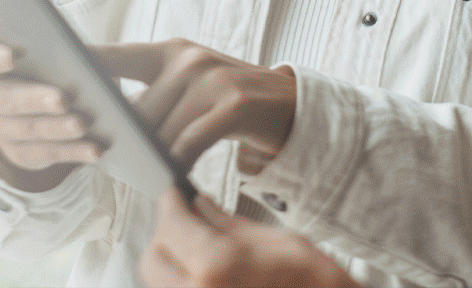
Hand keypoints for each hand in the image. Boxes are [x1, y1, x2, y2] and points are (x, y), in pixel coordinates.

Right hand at [0, 39, 102, 190]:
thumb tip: (87, 57)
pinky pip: (43, 153)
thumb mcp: (61, 49)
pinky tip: (94, 149)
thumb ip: (69, 48)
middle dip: (34, 99)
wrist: (47, 97)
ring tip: (82, 125)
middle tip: (62, 100)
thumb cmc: (52, 61)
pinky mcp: (16, 151)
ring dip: (55, 128)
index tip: (11, 56)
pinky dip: (72, 151)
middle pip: (2, 99)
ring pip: (24, 129)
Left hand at [95, 39, 296, 171]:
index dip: (80, 66)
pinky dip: (177, 164)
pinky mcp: (232, 105)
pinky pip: (189, 144)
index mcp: (169, 51)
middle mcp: (187, 58)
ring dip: (148, 157)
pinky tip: (171, 175)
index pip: (113, 55)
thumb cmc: (226, 98)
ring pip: (159, 130)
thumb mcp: (188, 82)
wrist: (288, 104)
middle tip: (102, 156)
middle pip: (134, 109)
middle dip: (118, 137)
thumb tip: (101, 119)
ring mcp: (211, 80)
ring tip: (136, 171)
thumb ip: (150, 92)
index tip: (48, 79)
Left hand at [139, 189, 359, 287]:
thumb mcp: (282, 243)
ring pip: (158, 286)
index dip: (171, 204)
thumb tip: (199, 205)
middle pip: (152, 260)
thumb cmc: (318, 286)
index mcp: (218, 268)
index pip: (171, 225)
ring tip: (198, 251)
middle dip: (166, 236)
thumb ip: (230, 225)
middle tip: (187, 221)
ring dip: (172, 265)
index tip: (175, 194)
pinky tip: (207, 277)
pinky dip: (184, 286)